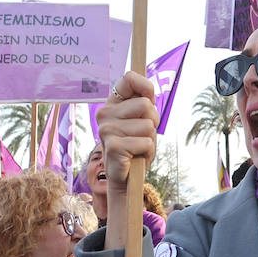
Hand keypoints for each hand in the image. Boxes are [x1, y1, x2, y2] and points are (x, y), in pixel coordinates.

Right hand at [97, 71, 158, 249]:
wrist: (126, 177)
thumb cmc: (136, 146)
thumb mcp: (143, 120)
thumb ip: (145, 101)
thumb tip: (148, 90)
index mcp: (111, 104)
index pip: (129, 78)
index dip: (146, 87)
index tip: (148, 100)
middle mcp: (104, 114)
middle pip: (146, 104)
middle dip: (152, 121)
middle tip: (142, 135)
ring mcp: (107, 130)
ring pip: (148, 125)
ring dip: (150, 139)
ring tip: (138, 147)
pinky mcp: (113, 147)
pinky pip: (146, 142)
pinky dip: (148, 151)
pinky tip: (136, 157)